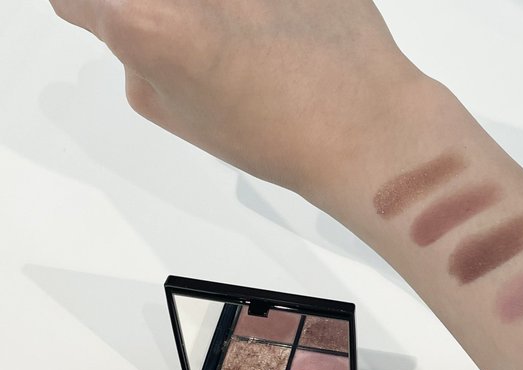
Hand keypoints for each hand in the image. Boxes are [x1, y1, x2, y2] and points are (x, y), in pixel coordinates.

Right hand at [49, 0, 420, 194]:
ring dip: (220, 15)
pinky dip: (261, 10)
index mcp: (146, 24)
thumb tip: (128, 29)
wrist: (363, 125)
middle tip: (205, 44)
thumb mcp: (183, 116)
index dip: (91, 10)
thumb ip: (138, 61)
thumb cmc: (277, 137)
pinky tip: (280, 25)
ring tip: (251, 39)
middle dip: (164, 13)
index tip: (106, 17)